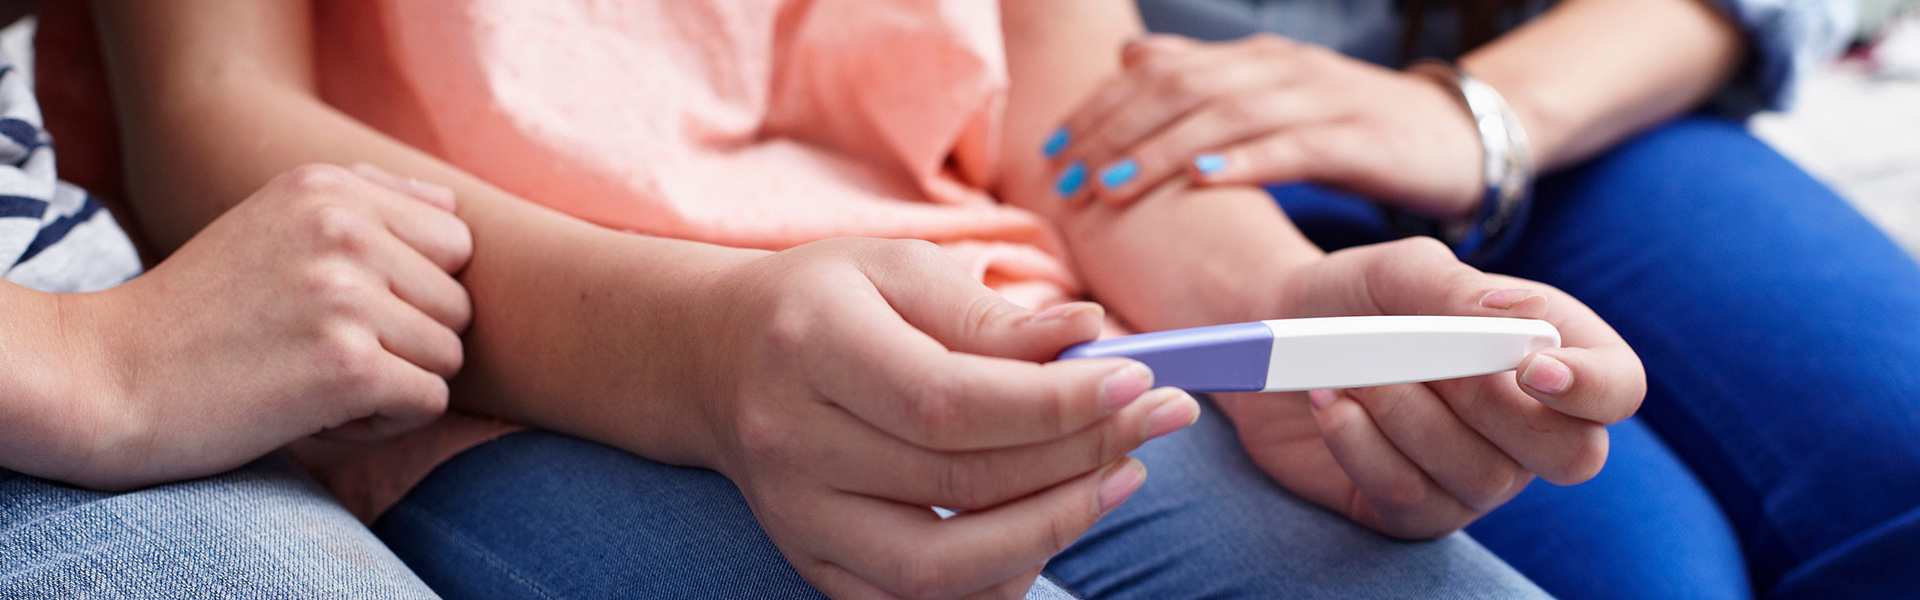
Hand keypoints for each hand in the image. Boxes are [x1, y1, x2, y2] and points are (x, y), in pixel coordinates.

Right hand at [58, 163, 472, 489]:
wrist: (102, 377)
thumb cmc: (197, 313)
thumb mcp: (273, 225)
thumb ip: (366, 207)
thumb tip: (456, 207)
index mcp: (329, 187)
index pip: (456, 241)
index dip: (415, 290)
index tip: (342, 309)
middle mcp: (344, 228)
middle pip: (459, 303)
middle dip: (407, 342)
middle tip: (319, 351)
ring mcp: (347, 296)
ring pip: (450, 355)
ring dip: (393, 385)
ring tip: (312, 378)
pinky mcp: (349, 365)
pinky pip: (429, 402)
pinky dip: (381, 424)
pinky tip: (316, 413)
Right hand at [693, 238, 1199, 598]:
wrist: (717, 358)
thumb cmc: (826, 302)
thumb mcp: (898, 270)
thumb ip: (990, 313)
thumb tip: (1090, 335)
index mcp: (810, 345)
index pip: (948, 399)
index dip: (1054, 403)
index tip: (1137, 380)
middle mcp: (791, 441)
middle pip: (958, 480)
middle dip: (1081, 454)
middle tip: (1156, 418)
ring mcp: (796, 516)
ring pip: (939, 565)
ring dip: (1050, 529)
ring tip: (1118, 477)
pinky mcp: (810, 562)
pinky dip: (995, 577)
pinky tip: (1050, 524)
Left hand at [1044, 34, 1486, 219]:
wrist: (1460, 135)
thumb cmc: (1353, 127)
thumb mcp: (1274, 98)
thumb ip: (1207, 80)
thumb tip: (1134, 58)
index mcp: (1253, 60)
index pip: (1159, 73)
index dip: (1101, 108)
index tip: (1050, 148)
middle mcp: (1280, 69)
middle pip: (1181, 91)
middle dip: (1115, 132)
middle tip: (1064, 174)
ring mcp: (1322, 98)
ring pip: (1226, 116)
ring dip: (1161, 151)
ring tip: (1111, 186)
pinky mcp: (1361, 137)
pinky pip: (1295, 145)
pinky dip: (1245, 161)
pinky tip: (1203, 181)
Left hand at [1215, 237, 1643, 537]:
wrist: (1280, 334)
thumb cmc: (1356, 297)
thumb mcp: (1403, 271)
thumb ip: (1457, 291)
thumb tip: (1517, 322)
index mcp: (1552, 352)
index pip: (1620, 389)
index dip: (1594, 389)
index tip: (1532, 368)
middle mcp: (1529, 426)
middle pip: (1573, 455)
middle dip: (1491, 406)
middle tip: (1420, 359)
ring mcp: (1477, 478)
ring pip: (1482, 476)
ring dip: (1408, 417)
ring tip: (1354, 372)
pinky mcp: (1414, 511)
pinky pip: (1413, 501)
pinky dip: (1362, 446)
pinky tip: (1331, 403)